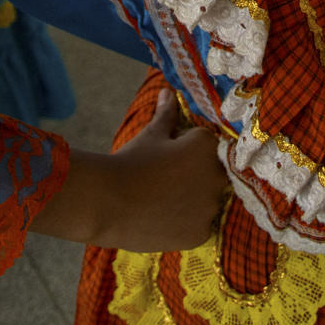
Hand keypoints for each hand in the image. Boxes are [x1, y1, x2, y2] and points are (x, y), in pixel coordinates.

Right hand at [33, 91, 226, 251]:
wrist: (108, 202)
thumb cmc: (130, 162)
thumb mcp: (151, 135)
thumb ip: (167, 114)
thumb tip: (168, 91)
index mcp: (208, 145)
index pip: (207, 144)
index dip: (185, 150)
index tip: (166, 158)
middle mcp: (217, 175)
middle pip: (212, 173)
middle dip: (195, 175)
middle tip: (164, 180)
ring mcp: (210, 206)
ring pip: (207, 201)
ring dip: (192, 200)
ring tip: (161, 201)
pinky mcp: (201, 232)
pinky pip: (199, 225)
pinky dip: (186, 223)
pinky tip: (164, 218)